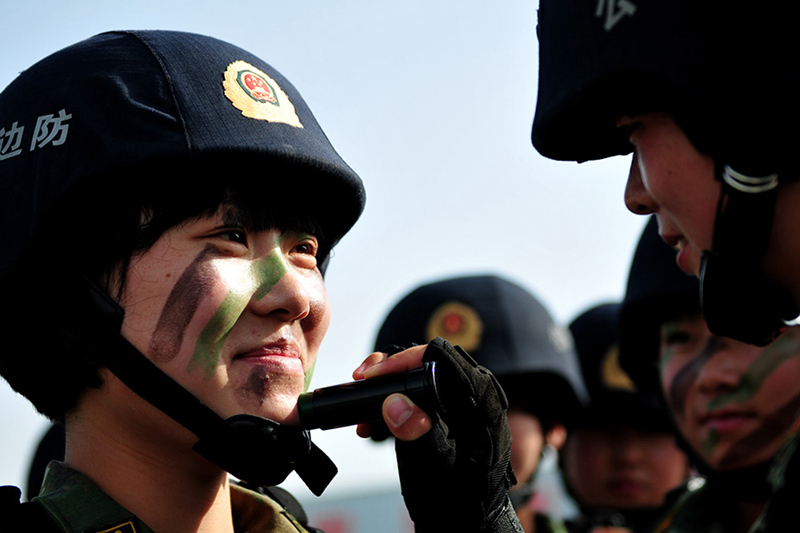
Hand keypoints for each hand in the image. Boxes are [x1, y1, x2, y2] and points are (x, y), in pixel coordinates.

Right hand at [359, 338, 520, 531]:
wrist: (467, 527)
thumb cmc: (459, 506)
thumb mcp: (434, 471)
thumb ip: (417, 435)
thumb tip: (394, 402)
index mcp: (483, 410)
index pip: (447, 361)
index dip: (407, 360)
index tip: (375, 374)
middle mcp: (479, 402)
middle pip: (435, 363)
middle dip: (394, 368)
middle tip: (363, 378)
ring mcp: (467, 409)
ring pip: (427, 376)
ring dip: (392, 384)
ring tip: (363, 400)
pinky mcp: (455, 418)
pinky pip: (426, 395)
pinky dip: (398, 401)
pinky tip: (374, 420)